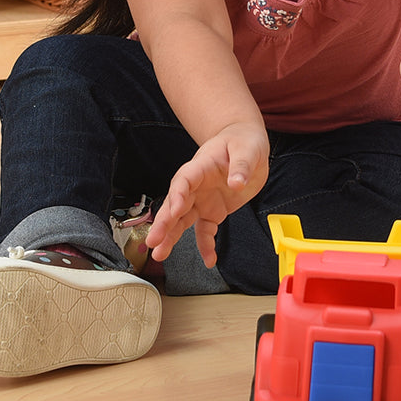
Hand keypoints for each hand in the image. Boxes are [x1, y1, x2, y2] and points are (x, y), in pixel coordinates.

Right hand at [146, 123, 269, 266]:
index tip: (174, 210)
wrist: (245, 143)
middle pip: (176, 204)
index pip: (184, 180)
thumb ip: (242, 165)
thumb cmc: (242, 141)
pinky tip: (208, 260)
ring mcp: (202, 199)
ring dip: (172, 237)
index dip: (177, 194)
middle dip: (164, 223)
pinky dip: (206, 246)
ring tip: (160, 255)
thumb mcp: (247, 149)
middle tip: (153, 240)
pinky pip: (205, 231)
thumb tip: (237, 182)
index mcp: (201, 166)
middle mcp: (196, 185)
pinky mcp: (213, 211)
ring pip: (183, 220)